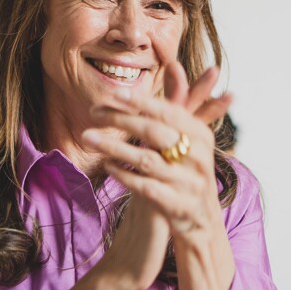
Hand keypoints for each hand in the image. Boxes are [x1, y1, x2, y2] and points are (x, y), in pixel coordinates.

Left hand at [84, 62, 230, 246]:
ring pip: (146, 160)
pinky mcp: (178, 207)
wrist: (202, 224)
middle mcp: (199, 157)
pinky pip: (145, 188)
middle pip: (154, 132)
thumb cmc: (186, 173)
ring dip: (113, 146)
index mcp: (201, 135)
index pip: (168, 112)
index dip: (140, 102)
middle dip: (120, 120)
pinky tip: (106, 166)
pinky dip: (124, 175)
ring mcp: (190, 183)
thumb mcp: (187, 139)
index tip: (113, 94)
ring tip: (88, 136)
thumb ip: (179, 104)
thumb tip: (174, 65)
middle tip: (92, 112)